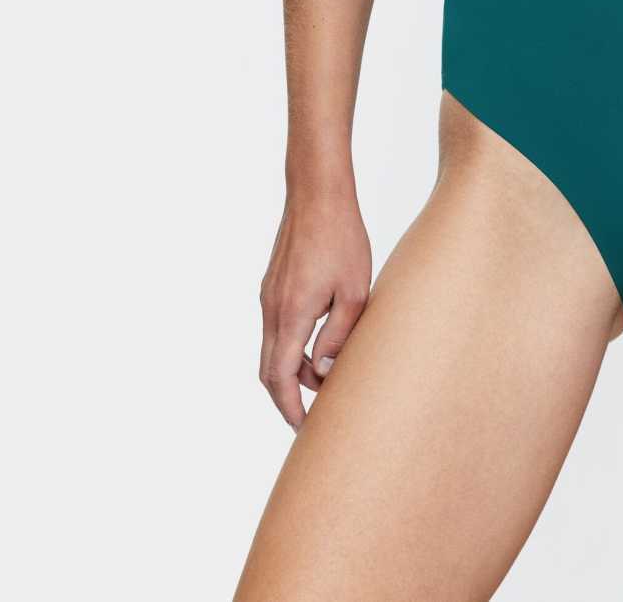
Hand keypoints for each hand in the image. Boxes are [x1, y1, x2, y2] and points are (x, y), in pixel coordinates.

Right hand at [257, 187, 372, 430]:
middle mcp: (271, 309)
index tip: (304, 429)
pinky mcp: (273, 284)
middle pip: (269, 369)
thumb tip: (322, 374)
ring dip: (293, 369)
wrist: (317, 193)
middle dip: (288, 397)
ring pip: (272, 348)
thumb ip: (338, 336)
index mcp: (291, 314)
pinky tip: (317, 344)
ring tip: (325, 378)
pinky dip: (290, 346)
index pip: (279, 378)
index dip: (289, 408)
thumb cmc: (343, 238)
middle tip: (313, 414)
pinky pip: (276, 327)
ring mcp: (268, 296)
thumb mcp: (354, 292)